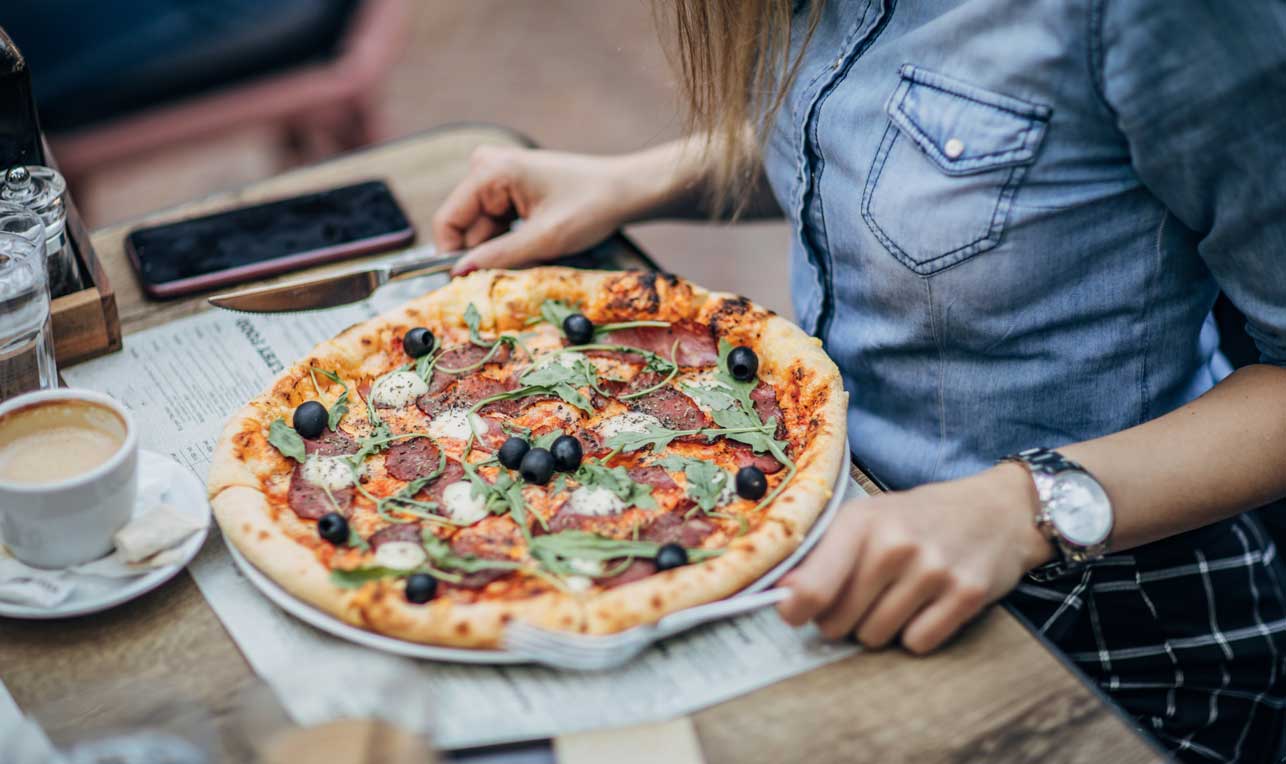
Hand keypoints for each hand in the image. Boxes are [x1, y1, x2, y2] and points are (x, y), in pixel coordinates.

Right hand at [433, 146, 650, 275]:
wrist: (625, 190)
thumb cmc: (591, 206)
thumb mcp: (544, 239)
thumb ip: (498, 256)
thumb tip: (458, 273)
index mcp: (490, 171)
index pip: (448, 221)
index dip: (455, 256)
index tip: (471, 284)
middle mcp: (487, 166)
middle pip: (466, 226)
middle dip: (487, 252)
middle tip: (520, 267)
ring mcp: (498, 175)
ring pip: (482, 228)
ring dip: (502, 248)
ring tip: (536, 251)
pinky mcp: (510, 187)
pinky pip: (496, 223)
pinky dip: (512, 240)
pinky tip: (537, 241)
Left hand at [777, 464, 1051, 653]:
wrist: (994, 510)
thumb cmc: (916, 519)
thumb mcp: (865, 520)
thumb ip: (821, 555)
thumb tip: (783, 594)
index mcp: (860, 522)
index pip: (812, 588)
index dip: (795, 610)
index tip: (794, 614)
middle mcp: (895, 544)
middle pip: (840, 622)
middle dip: (842, 620)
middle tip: (861, 598)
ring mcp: (933, 570)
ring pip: (876, 637)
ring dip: (879, 628)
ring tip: (896, 597)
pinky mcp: (967, 594)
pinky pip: (918, 643)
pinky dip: (916, 634)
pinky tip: (926, 606)